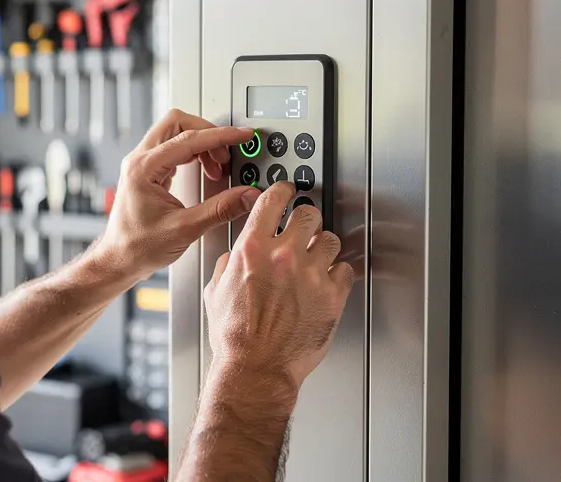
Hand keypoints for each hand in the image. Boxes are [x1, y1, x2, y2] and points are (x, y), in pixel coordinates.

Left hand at [92, 109, 261, 282]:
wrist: (118, 260)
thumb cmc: (138, 247)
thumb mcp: (185, 229)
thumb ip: (219, 209)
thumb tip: (246, 195)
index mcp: (144, 169)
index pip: (188, 138)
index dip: (221, 135)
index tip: (241, 136)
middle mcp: (139, 161)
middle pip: (177, 122)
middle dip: (207, 132)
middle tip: (227, 152)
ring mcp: (141, 164)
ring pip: (174, 133)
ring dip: (200, 143)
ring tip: (217, 166)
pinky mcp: (146, 172)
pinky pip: (171, 148)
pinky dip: (192, 153)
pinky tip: (204, 170)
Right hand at [204, 182, 353, 390]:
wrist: (256, 368)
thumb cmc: (235, 337)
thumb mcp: (215, 293)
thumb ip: (227, 266)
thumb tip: (234, 258)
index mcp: (252, 249)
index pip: (273, 200)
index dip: (283, 191)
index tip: (288, 191)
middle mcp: (283, 256)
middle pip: (308, 214)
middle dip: (305, 220)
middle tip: (303, 228)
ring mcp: (311, 274)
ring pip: (330, 239)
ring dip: (323, 246)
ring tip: (316, 258)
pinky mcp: (332, 295)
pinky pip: (345, 269)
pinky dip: (337, 273)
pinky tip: (326, 281)